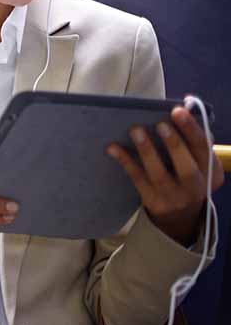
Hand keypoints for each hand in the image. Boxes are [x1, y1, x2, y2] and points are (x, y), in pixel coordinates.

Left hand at [108, 104, 223, 244]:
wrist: (181, 217)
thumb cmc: (188, 178)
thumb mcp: (200, 164)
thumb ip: (194, 142)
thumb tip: (185, 107)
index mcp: (210, 172)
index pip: (203, 149)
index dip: (191, 130)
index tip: (177, 111)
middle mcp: (195, 187)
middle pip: (186, 166)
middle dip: (174, 144)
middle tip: (160, 124)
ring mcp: (173, 197)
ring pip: (159, 174)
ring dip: (147, 151)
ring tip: (136, 130)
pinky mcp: (153, 201)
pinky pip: (137, 179)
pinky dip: (125, 162)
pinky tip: (113, 147)